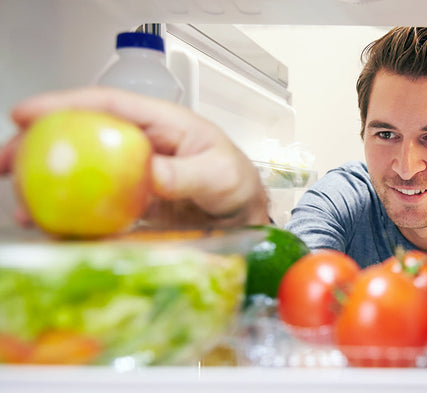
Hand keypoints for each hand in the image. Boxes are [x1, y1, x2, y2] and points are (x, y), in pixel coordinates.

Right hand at [0, 86, 269, 228]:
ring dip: (44, 187)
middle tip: (6, 165)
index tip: (27, 114)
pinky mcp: (125, 203)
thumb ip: (187, 174)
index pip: (107, 104)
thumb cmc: (236, 183)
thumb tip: (149, 174)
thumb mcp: (220, 174)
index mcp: (159, 124)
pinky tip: (52, 230)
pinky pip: (90, 206)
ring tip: (24, 209)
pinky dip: (68, 217)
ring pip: (77, 171)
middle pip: (79, 135)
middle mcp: (137, 144)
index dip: (64, 104)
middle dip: (36, 145)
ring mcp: (128, 174)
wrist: (242, 217)